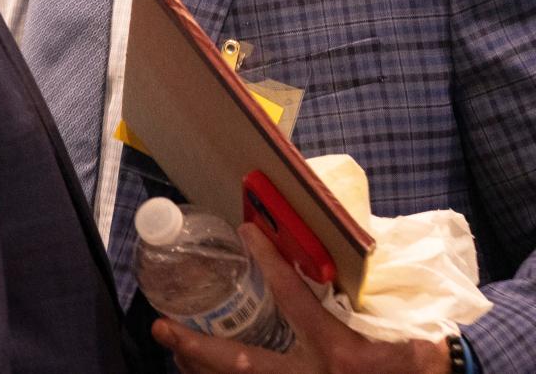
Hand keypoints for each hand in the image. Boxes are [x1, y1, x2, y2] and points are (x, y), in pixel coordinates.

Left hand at [151, 224, 450, 372]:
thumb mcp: (411, 360)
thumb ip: (410, 349)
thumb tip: (427, 345)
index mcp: (333, 353)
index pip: (295, 299)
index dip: (271, 263)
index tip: (246, 229)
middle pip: (239, 364)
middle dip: (196, 348)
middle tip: (160, 327)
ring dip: (198, 368)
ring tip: (170, 345)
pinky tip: (196, 369)